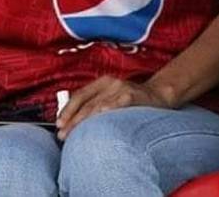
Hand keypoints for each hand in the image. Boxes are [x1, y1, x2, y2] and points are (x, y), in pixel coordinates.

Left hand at [55, 75, 173, 139]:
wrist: (159, 95)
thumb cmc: (131, 101)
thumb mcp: (111, 97)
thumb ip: (94, 105)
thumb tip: (70, 124)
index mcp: (103, 82)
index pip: (80, 95)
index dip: (67, 110)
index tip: (59, 125)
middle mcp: (111, 83)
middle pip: (87, 103)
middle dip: (73, 121)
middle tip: (63, 136)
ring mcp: (123, 88)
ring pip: (99, 106)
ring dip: (86, 121)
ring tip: (76, 135)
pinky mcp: (133, 95)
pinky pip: (118, 103)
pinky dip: (108, 110)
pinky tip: (101, 117)